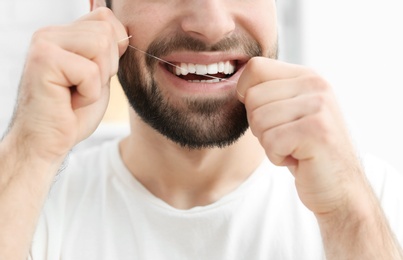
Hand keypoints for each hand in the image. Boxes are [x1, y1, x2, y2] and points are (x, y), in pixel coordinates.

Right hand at [7, 7, 127, 161]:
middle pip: (106, 32)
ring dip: (98, 80)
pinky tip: (71, 101)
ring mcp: (44, 43)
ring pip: (101, 45)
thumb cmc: (73, 113)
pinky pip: (91, 71)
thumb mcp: (98, 75)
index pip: (106, 18)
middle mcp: (50, 33)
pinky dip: (89, 94)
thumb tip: (114, 19)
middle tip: (84, 87)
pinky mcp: (44, 60)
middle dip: (107, 67)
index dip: (115, 48)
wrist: (47, 142)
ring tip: (77, 92)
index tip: (96, 74)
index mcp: (63, 34)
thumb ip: (106, 48)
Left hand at [237, 57, 364, 214]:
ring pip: (258, 120)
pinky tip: (298, 158)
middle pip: (252, 97)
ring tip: (293, 147)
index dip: (247, 95)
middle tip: (286, 138)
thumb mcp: (290, 113)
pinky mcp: (317, 131)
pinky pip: (270, 141)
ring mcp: (319, 106)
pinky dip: (277, 157)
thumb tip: (237, 86)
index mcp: (307, 76)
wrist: (339, 188)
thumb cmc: (306, 151)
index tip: (266, 116)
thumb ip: (270, 93)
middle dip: (259, 126)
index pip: (255, 68)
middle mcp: (316, 84)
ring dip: (269, 143)